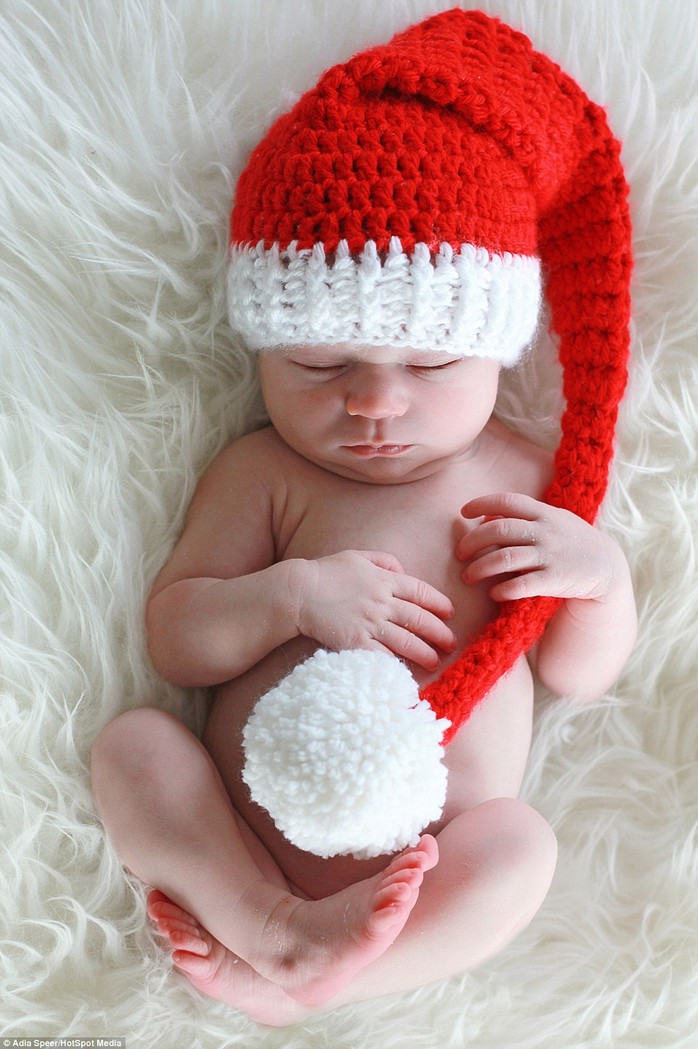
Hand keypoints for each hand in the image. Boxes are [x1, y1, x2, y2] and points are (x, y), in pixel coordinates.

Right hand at [293, 550, 456, 669]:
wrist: (298, 592)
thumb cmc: (326, 572)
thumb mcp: (357, 556)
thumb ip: (383, 560)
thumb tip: (403, 572)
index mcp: (385, 580)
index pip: (421, 592)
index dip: (439, 603)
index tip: (450, 613)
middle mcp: (382, 602)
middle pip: (419, 619)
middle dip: (440, 633)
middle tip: (452, 643)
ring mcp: (370, 623)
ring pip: (407, 641)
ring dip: (425, 653)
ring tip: (436, 662)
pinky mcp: (356, 642)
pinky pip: (383, 656)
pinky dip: (397, 665)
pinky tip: (407, 672)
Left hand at [456, 493, 618, 602]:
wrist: (605, 566)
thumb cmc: (570, 540)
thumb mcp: (551, 520)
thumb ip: (521, 517)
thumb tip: (485, 516)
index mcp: (543, 513)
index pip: (508, 501)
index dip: (482, 503)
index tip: (463, 513)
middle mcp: (546, 531)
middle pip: (500, 530)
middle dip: (473, 541)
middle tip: (459, 553)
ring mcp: (550, 555)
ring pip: (505, 558)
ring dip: (480, 568)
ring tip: (468, 577)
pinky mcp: (555, 580)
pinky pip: (522, 585)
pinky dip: (503, 589)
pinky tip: (493, 593)